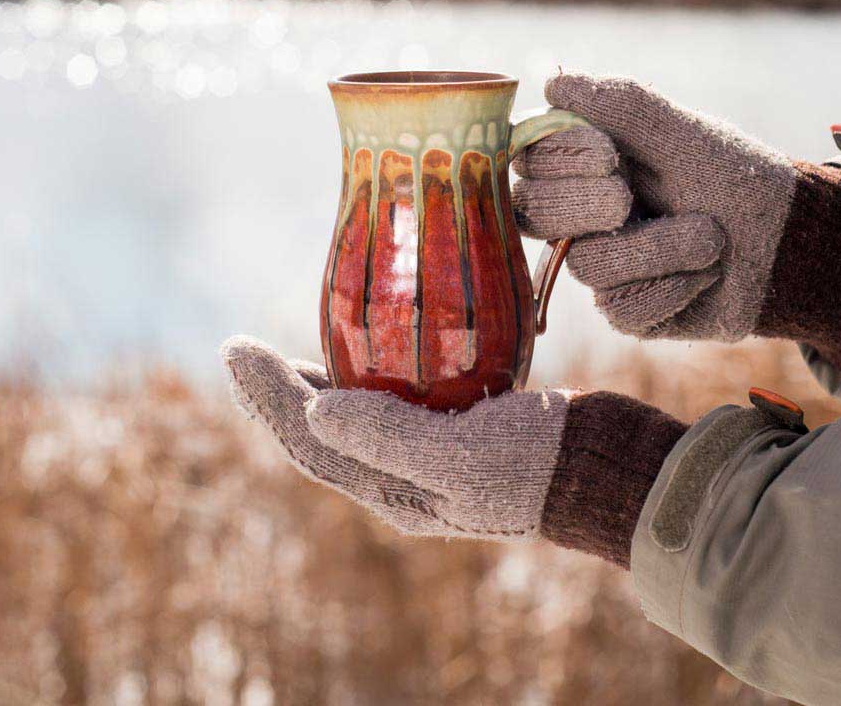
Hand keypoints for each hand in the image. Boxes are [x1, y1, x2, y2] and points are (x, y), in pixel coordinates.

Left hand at [223, 336, 569, 538]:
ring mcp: (426, 460)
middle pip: (319, 436)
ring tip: (281, 357)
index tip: (235, 348)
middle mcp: (401, 481)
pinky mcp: (453, 434)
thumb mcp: (463, 456)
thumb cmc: (540, 462)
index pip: (310, 442)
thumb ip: (389, 438)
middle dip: (275, 393)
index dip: (266, 396)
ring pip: (349, 423)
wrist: (605, 468)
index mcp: (394, 493)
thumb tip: (317, 412)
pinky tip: (361, 357)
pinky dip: (361, 382)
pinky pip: (387, 409)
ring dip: (311, 388)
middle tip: (241, 349)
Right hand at [512, 72, 840, 368]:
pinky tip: (707, 274)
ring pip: (588, 265)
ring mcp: (603, 264)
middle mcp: (582, 215)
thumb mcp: (684, 134)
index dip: (555, 159)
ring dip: (658, 248)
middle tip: (629, 197)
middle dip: (586, 205)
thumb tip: (553, 84)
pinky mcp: (628, 310)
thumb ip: (623, 106)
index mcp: (586, 164)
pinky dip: (673, 287)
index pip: (529, 159)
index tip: (607, 153)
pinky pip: (623, 307)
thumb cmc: (732, 176)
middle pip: (535, 214)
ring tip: (711, 236)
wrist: (788, 240)